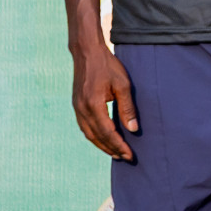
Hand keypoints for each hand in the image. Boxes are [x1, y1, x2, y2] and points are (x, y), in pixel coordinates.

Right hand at [71, 43, 136, 159]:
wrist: (86, 52)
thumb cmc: (107, 65)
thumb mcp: (122, 84)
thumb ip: (127, 108)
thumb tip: (133, 129)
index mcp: (93, 105)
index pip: (107, 133)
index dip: (118, 145)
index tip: (130, 155)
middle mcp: (82, 110)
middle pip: (97, 137)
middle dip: (111, 149)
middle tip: (125, 158)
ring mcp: (77, 108)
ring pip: (89, 134)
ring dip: (102, 146)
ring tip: (116, 152)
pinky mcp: (76, 105)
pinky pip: (85, 127)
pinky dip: (95, 136)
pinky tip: (104, 139)